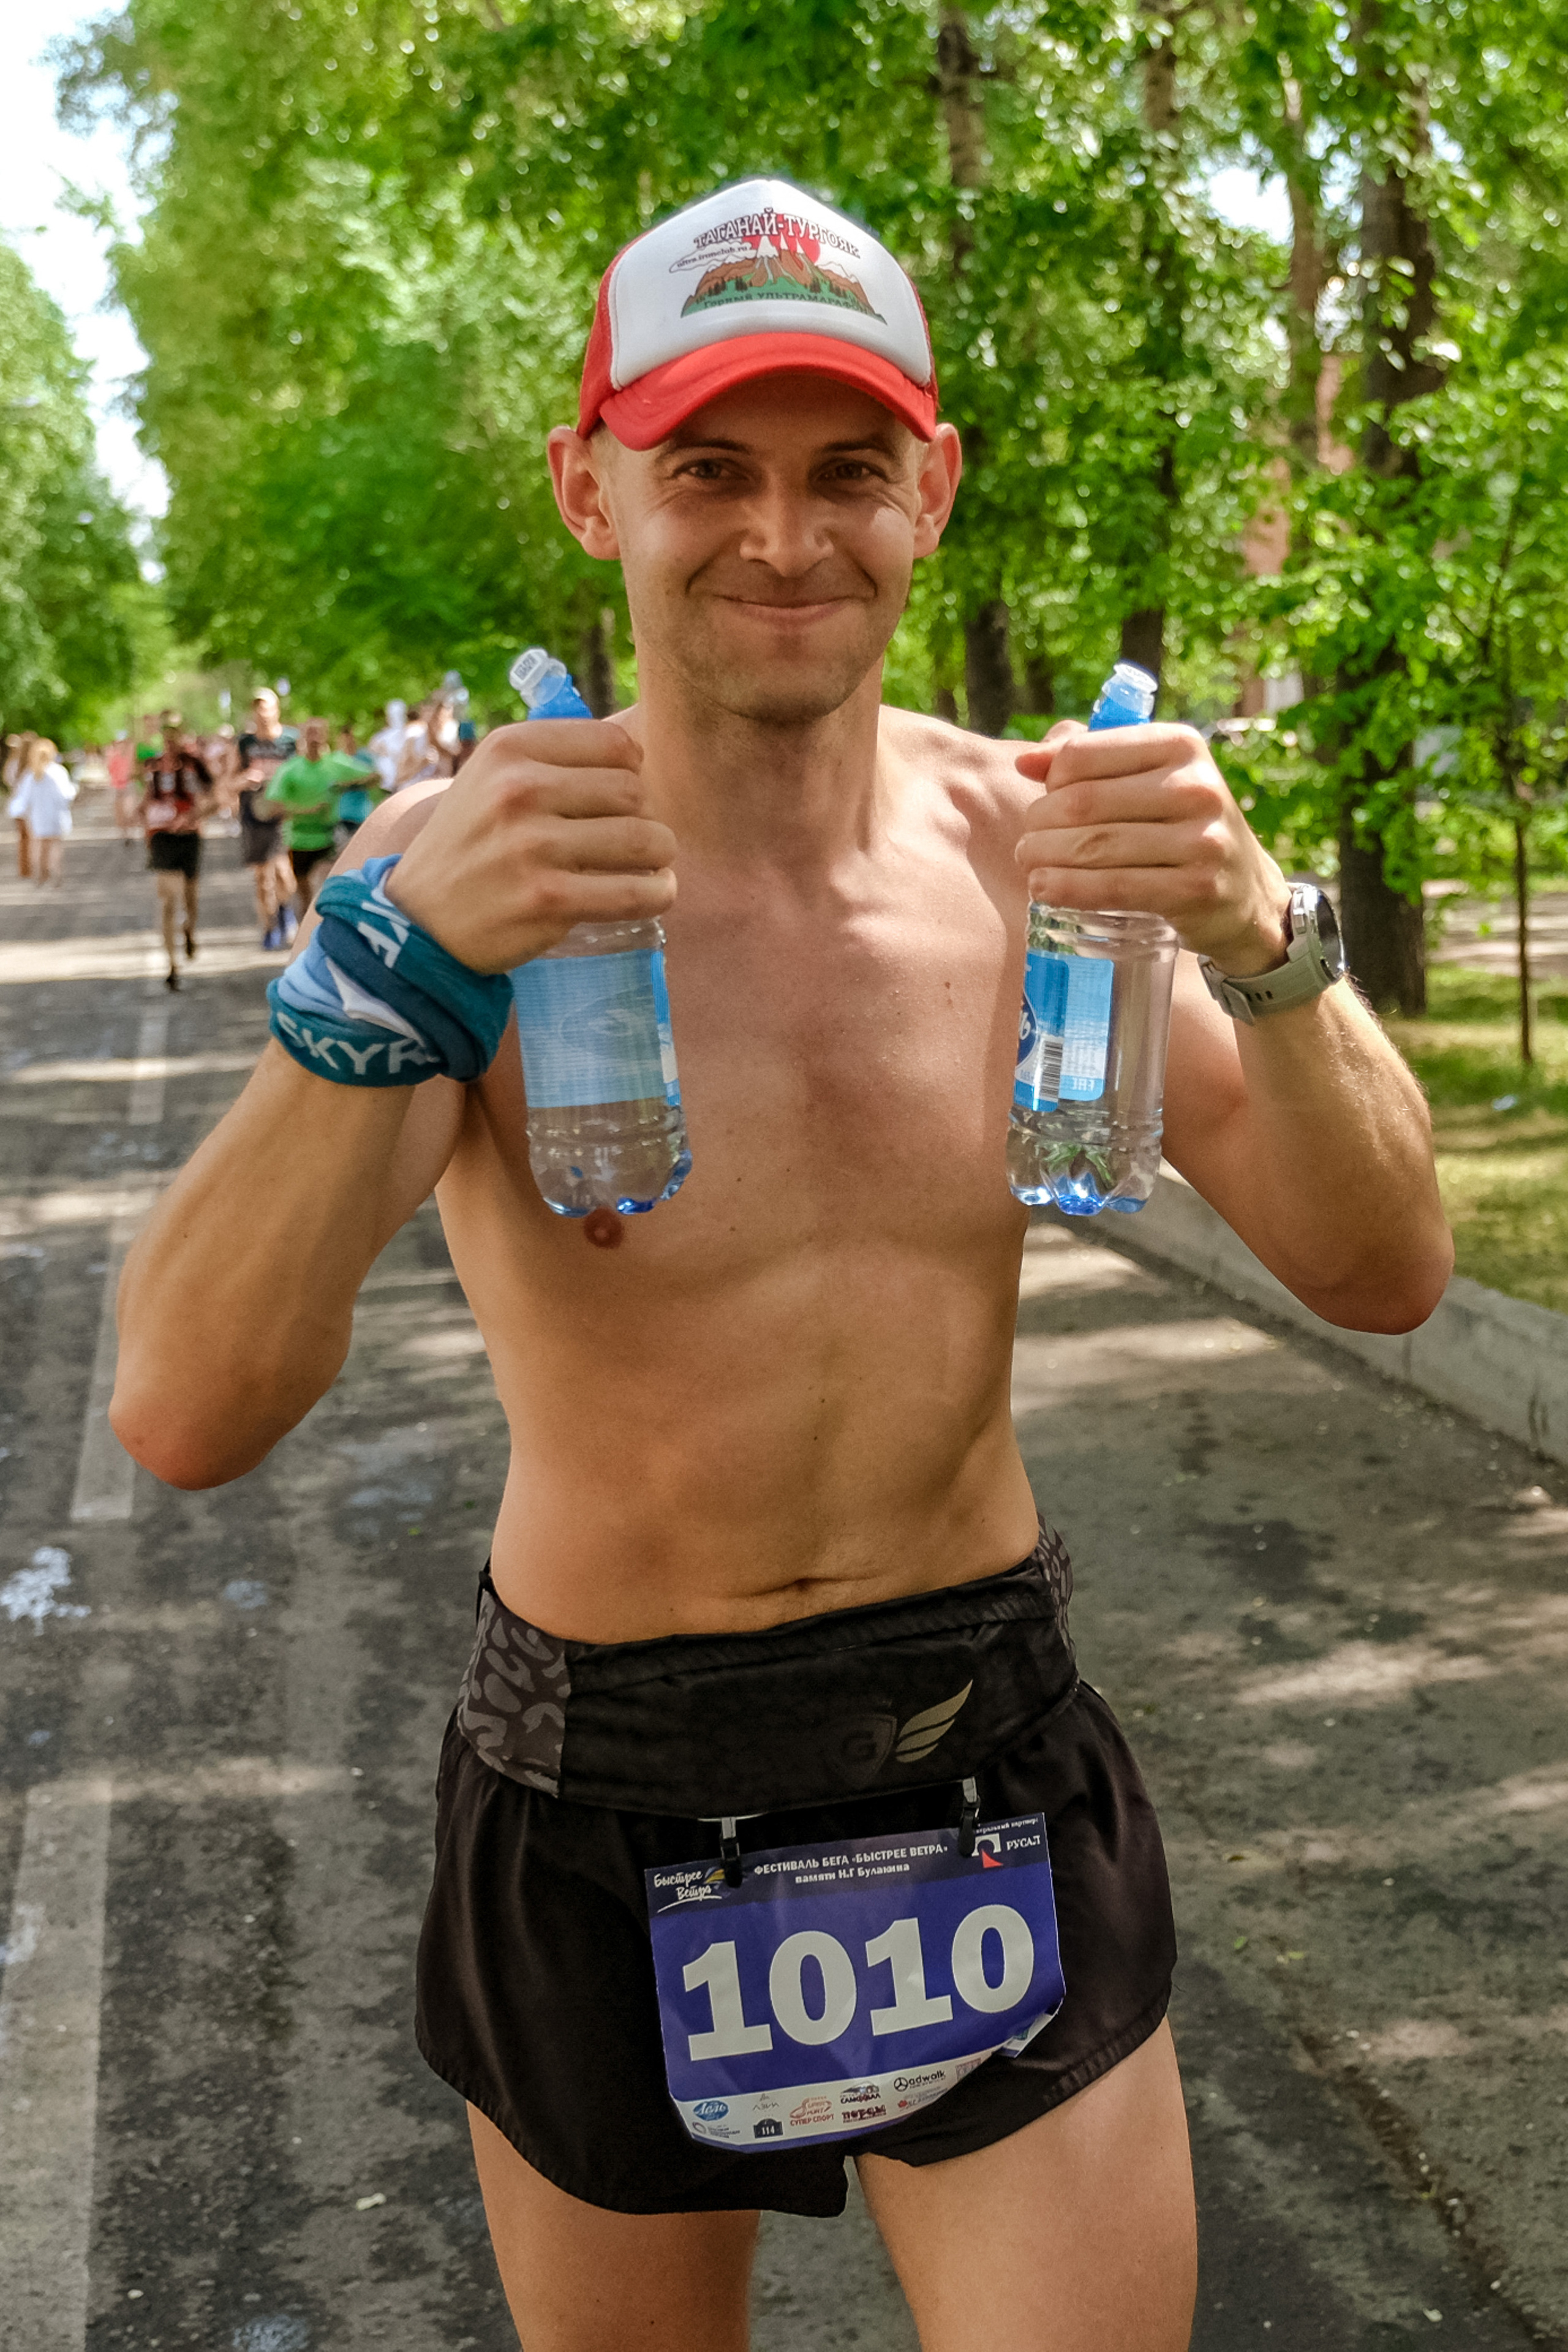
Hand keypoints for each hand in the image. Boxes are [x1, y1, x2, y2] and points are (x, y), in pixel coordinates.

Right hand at [384, 720, 675, 972]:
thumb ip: (551, 759)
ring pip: (645, 839)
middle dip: (646, 817)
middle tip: (634, 839)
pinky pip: (635, 892)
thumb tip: (636, 757)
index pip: (615, 743)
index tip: (620, 799)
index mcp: (510, 748)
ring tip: (649, 865)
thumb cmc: (472, 845)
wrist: (421, 919)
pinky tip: (654, 893)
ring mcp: (532, 845)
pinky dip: (658, 893)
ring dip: (660, 855)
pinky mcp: (547, 899)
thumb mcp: (491, 778)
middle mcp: (519, 788)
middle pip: (634, 792)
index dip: (632, 772)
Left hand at [1014, 721, 1291, 974]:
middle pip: (1082, 803)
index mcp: (1181, 745)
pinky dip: (1068, 889)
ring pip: (1093, 846)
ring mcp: (1202, 840)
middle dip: (1039, 826)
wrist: (1245, 891)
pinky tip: (1044, 890)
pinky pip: (1113, 888)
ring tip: (1031, 866)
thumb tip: (1025, 760)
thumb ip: (1088, 760)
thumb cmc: (1179, 828)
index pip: (1084, 754)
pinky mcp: (1196, 889)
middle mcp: (1196, 786)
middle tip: (1027, 844)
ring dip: (1045, 859)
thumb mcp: (1147, 780)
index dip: (1049, 781)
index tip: (1044, 802)